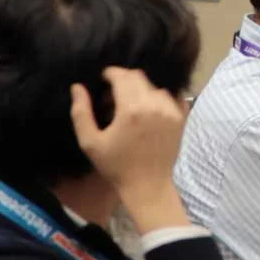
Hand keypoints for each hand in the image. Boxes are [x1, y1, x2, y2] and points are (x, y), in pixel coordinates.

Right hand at [70, 67, 191, 232]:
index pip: (122, 76)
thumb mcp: (90, 142)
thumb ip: (81, 112)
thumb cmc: (116, 166)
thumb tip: (77, 87)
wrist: (148, 185)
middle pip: (139, 77)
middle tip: (113, 95)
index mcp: (131, 109)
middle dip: (124, 80)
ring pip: (155, 86)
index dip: (110, 74)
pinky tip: (150, 109)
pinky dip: (160, 97)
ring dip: (142, 89)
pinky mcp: (182, 117)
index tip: (103, 79)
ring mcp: (172, 110)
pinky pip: (172, 96)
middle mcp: (155, 104)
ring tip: (130, 106)